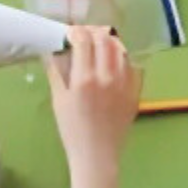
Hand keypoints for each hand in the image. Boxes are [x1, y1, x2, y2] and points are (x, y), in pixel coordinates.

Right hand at [45, 26, 141, 171]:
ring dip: (110, 42)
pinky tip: (114, 63)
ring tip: (101, 45)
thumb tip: (53, 52)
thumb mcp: (58, 100)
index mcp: (84, 79)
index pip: (83, 40)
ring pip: (121, 50)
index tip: (71, 34)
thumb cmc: (72, 130)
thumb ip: (57, 72)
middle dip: (93, 32)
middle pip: (104, 39)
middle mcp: (106, 77)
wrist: (97, 155)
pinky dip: (122, 59)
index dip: (76, 32)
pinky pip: (132, 66)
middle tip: (86, 36)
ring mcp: (124, 84)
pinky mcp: (135, 92)